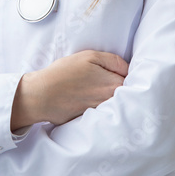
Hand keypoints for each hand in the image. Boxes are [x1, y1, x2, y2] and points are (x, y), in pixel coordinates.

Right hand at [11, 50, 127, 129]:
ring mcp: (102, 112)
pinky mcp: (92, 119)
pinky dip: (99, 104)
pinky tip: (86, 97)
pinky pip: (103, 110)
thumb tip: (128, 68)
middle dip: (120, 85)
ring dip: (110, 95)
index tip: (118, 70)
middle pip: (125, 92)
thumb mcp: (90, 56)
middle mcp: (112, 102)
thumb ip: (114, 61)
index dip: (126, 72)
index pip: (132, 79)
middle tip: (104, 77)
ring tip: (93, 87)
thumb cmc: (64, 73)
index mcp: (115, 85)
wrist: (42, 96)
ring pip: (114, 101)